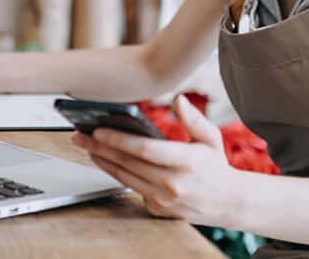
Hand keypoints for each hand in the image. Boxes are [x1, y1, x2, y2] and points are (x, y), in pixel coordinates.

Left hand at [72, 94, 243, 226]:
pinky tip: (105, 160)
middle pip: (127, 163)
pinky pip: (131, 188)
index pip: (145, 150)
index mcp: (187, 163)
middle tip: (81, 135)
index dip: (119, 140)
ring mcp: (164, 200)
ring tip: (87, 146)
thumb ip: (194, 119)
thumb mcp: (211, 138)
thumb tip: (178, 99)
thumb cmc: (216, 166)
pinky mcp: (157, 209)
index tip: (99, 130)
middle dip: (100, 147)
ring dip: (102, 161)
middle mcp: (173, 184)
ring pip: (124, 177)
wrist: (228, 203)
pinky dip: (116, 173)